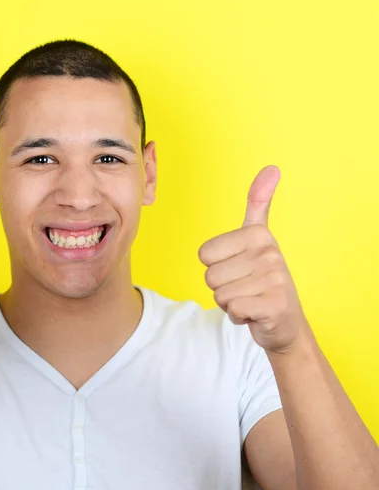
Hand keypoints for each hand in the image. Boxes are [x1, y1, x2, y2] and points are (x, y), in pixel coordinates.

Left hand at [198, 166, 308, 352]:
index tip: (239, 269)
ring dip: (230, 303)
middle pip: (209, 276)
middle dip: (222, 288)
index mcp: (258, 234)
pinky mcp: (274, 304)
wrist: (286, 322)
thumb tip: (272, 167)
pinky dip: (238, 317)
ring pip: (219, 294)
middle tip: (245, 288)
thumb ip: (259, 203)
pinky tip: (255, 313)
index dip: (216, 267)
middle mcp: (269, 252)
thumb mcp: (258, 239)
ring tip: (250, 299)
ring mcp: (274, 278)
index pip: (204, 255)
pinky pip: (232, 310)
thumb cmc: (263, 280)